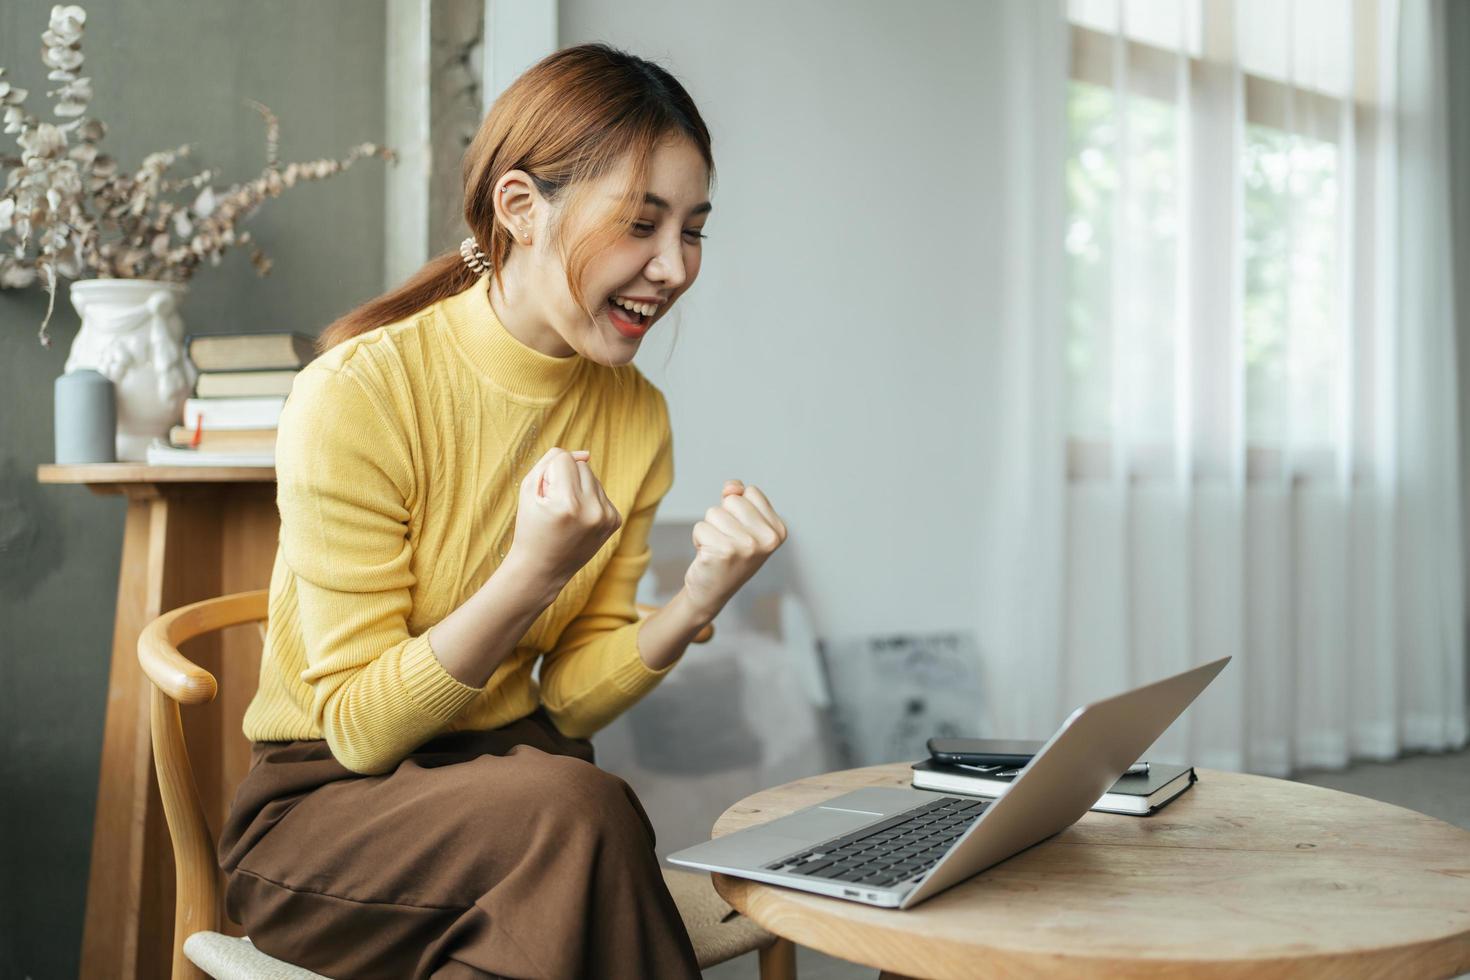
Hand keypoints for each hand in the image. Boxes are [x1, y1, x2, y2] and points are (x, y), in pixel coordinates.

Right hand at [507, 447, 621, 591]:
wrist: (542, 569)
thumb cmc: (531, 527)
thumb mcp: (529, 489)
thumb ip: (551, 461)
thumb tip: (587, 454)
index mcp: (568, 504)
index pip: (564, 459)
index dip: (549, 474)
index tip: (544, 498)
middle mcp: (592, 510)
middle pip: (582, 465)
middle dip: (566, 479)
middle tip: (554, 506)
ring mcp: (607, 517)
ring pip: (593, 477)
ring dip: (578, 488)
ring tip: (566, 514)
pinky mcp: (615, 521)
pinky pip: (601, 492)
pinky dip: (588, 500)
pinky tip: (578, 519)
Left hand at [683, 480, 787, 621]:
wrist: (712, 592)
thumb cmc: (728, 555)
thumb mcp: (742, 524)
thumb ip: (739, 497)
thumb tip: (731, 487)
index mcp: (778, 530)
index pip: (750, 492)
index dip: (738, 509)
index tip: (740, 532)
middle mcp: (768, 538)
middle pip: (732, 500)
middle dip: (722, 517)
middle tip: (727, 541)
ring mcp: (748, 546)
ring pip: (714, 512)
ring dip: (709, 529)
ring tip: (717, 548)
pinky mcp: (724, 552)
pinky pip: (700, 527)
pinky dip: (699, 539)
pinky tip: (709, 556)